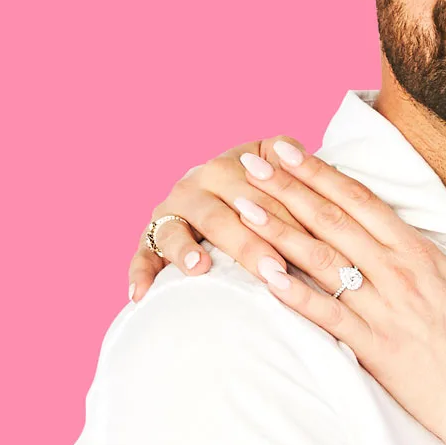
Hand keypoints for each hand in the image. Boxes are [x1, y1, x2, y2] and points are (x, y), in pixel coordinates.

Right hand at [128, 137, 309, 301]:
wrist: (221, 194)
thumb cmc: (262, 186)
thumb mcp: (275, 163)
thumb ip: (288, 157)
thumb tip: (292, 149)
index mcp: (225, 169)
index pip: (256, 196)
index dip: (283, 220)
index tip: (306, 244)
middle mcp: (192, 187)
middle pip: (219, 217)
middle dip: (247, 245)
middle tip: (272, 271)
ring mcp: (168, 212)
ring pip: (174, 232)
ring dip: (185, 251)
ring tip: (200, 268)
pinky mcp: (149, 238)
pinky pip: (141, 256)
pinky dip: (139, 274)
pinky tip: (140, 295)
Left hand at [230, 139, 445, 444]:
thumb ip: (423, 255)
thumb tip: (398, 235)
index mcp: (418, 252)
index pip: (361, 200)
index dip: (321, 172)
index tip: (289, 151)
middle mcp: (399, 273)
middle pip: (334, 220)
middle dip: (289, 188)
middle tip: (252, 163)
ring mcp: (385, 309)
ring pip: (323, 261)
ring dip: (280, 233)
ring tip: (245, 210)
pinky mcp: (375, 347)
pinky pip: (329, 317)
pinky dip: (296, 297)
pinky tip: (265, 279)